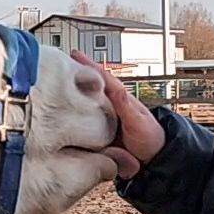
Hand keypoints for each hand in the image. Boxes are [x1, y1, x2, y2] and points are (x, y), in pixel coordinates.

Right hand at [72, 49, 165, 177]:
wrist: (154, 158)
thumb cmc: (151, 139)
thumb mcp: (139, 123)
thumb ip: (127, 107)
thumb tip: (118, 90)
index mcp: (122, 100)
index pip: (103, 78)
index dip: (89, 66)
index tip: (75, 54)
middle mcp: (113, 106)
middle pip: (93, 87)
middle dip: (78, 75)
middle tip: (61, 63)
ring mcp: (107, 118)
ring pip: (88, 101)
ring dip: (76, 92)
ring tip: (59, 83)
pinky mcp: (102, 131)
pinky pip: (87, 119)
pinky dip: (77, 112)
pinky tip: (67, 110)